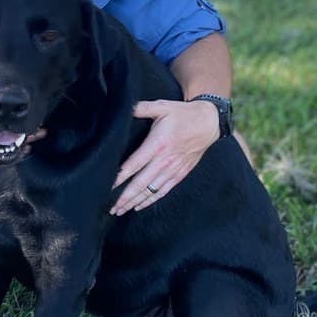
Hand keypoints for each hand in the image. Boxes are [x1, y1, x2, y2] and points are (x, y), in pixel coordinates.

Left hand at [110, 99, 220, 214]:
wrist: (208, 123)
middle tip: (112, 207)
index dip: (120, 177)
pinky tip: (139, 206)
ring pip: (151, 191)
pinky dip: (150, 200)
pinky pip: (163, 191)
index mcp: (158, 144)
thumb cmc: (183, 114)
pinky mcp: (180, 174)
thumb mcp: (162, 106)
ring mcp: (173, 169)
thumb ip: (142, 108)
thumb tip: (126, 107)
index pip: (135, 164)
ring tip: (120, 210)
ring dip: (135, 202)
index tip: (108, 186)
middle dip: (125, 197)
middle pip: (141, 183)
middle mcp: (165, 160)